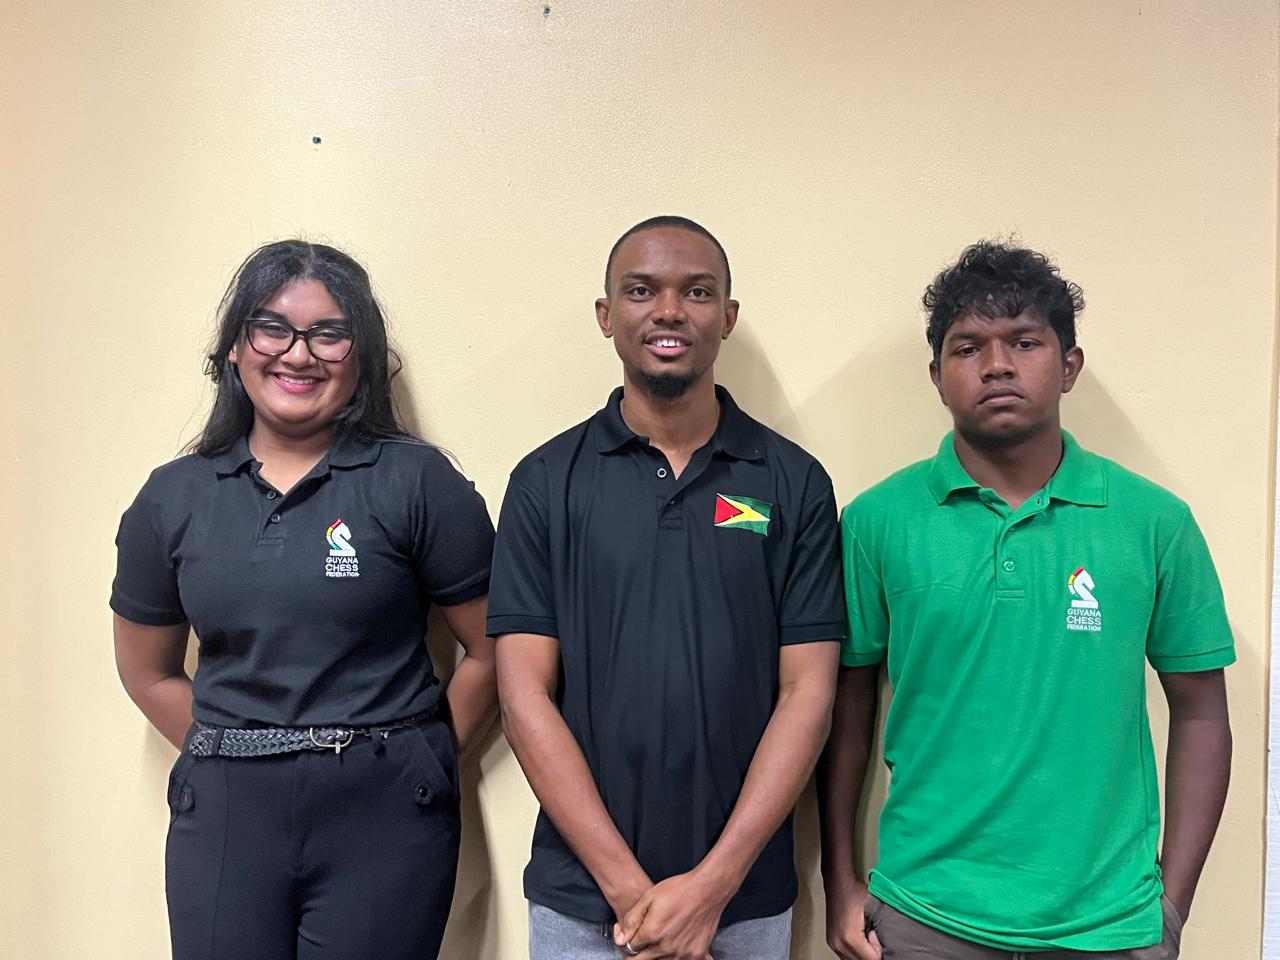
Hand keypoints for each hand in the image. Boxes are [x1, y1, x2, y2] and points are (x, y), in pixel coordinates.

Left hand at [613, 869, 728, 959]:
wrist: (708, 889)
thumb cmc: (679, 890)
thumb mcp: (649, 897)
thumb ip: (631, 920)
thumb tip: (621, 940)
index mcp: (652, 933)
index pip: (631, 948)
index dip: (630, 942)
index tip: (634, 936)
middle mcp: (666, 947)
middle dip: (640, 952)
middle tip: (645, 941)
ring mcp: (682, 953)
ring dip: (658, 954)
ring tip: (663, 937)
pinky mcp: (696, 954)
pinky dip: (676, 955)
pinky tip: (677, 942)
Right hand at [825, 878, 881, 959]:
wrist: (837, 883)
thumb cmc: (854, 892)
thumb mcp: (873, 910)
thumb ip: (881, 931)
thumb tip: (887, 945)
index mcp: (850, 938)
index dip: (879, 950)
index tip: (876, 934)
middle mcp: (839, 944)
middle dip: (872, 954)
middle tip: (873, 936)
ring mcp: (834, 944)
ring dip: (864, 954)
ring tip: (866, 937)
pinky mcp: (832, 943)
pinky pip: (847, 957)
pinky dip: (857, 953)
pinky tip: (860, 940)